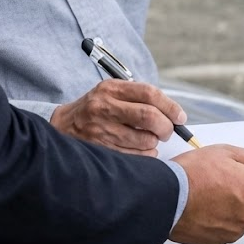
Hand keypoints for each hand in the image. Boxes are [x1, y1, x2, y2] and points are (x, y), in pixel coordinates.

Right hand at [51, 80, 186, 155]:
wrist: (63, 126)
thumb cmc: (98, 109)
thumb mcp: (113, 93)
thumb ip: (141, 99)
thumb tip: (175, 115)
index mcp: (111, 89)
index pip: (149, 93)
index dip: (171, 106)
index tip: (180, 117)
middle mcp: (104, 107)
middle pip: (150, 117)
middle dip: (166, 127)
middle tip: (168, 131)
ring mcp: (101, 129)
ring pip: (145, 140)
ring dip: (155, 142)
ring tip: (150, 139)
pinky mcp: (101, 149)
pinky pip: (136, 155)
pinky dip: (146, 154)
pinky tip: (140, 148)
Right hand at [169, 145, 243, 243]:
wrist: (161, 199)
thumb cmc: (189, 174)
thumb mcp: (227, 153)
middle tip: (235, 179)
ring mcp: (237, 228)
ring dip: (242, 205)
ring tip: (217, 192)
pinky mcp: (223, 239)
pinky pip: (234, 227)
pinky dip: (227, 218)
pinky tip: (210, 206)